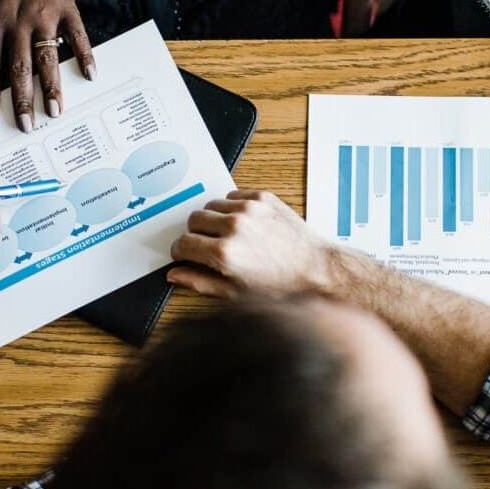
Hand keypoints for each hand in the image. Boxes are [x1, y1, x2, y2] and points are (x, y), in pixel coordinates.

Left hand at [0, 0, 95, 131]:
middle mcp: (19, 21)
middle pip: (20, 69)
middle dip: (22, 100)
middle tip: (28, 126)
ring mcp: (46, 18)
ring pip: (48, 60)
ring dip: (53, 88)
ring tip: (58, 112)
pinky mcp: (68, 11)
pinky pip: (78, 37)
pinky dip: (85, 56)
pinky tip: (90, 75)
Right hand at [168, 190, 333, 299]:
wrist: (315, 269)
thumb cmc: (280, 285)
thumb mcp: (235, 292)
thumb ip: (199, 281)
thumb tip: (175, 274)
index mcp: (224, 252)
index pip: (183, 242)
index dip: (181, 250)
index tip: (185, 253)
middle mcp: (235, 226)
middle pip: (194, 218)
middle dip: (195, 233)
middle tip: (207, 244)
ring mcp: (250, 209)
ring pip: (212, 204)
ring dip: (214, 218)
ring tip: (229, 234)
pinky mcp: (263, 198)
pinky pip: (233, 196)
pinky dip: (233, 207)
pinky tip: (244, 223)